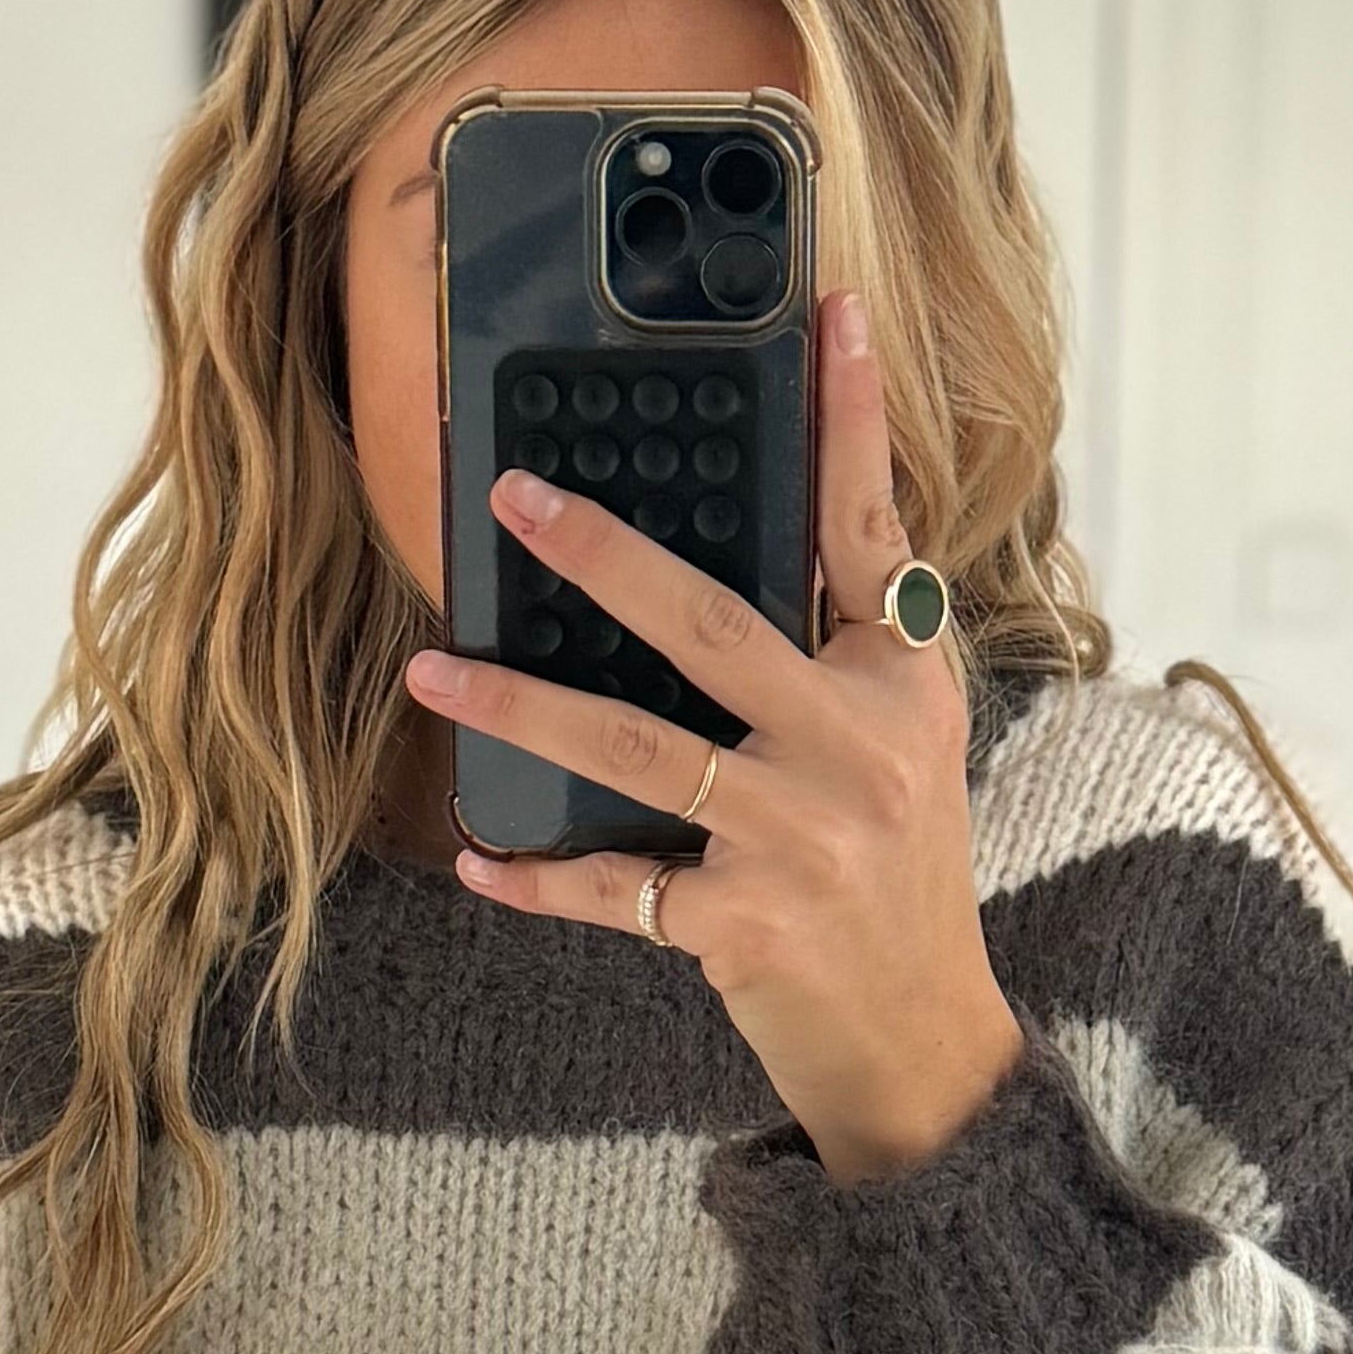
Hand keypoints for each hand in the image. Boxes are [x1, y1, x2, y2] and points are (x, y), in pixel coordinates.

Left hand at [403, 286, 1024, 1183]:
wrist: (922, 1042)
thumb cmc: (892, 877)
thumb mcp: (894, 748)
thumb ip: (832, 657)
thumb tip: (720, 559)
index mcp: (901, 682)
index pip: (870, 529)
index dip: (848, 420)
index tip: (829, 311)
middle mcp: (861, 746)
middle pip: (713, 625)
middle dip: (603, 555)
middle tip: (516, 497)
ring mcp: (804, 837)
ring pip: (635, 749)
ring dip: (519, 709)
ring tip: (430, 673)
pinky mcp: (746, 924)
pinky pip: (613, 887)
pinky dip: (538, 876)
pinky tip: (476, 857)